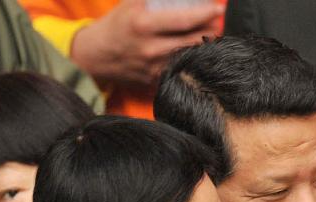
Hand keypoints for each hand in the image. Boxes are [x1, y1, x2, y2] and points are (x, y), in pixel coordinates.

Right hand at [70, 0, 222, 86]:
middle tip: (217, 21)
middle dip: (210, 29)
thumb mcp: (132, 3)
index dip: (205, 14)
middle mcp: (151, 48)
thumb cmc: (117, 25)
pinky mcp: (157, 80)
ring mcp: (155, 67)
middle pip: (194, 40)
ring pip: (191, 56)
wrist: (96, 56)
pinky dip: (192, 58)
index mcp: (144, 24)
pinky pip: (182, 68)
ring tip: (211, 34)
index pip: (184, 20)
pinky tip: (197, 51)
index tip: (218, 9)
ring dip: (204, 45)